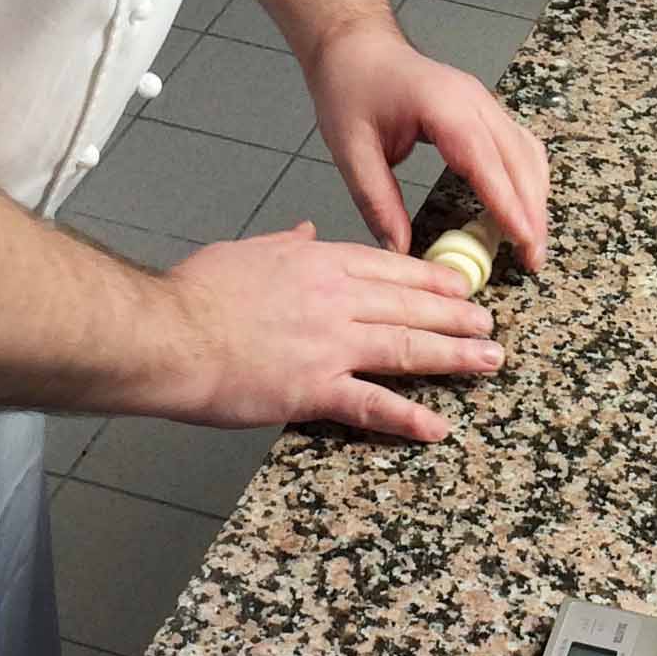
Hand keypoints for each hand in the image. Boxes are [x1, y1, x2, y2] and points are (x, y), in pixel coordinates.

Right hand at [162, 223, 500, 440]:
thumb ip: (286, 242)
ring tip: (487, 360)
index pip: (391, 267)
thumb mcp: (246, 250)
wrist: (167, 334)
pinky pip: (372, 404)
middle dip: (457, 315)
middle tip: (489, 325)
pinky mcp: (314, 389)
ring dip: (453, 356)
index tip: (461, 286)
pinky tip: (436, 426)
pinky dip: (408, 417)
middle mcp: (336, 300)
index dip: (433, 279)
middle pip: (411, 306)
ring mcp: (330, 345)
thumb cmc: (195, 294)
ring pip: (407, 348)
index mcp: (319, 261)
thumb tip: (307, 229)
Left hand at [304, 13, 549, 268]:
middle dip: (532, 211)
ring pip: (527, 152)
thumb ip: (376, 201)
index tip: (524, 240)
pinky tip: (524, 207)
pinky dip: (527, 179)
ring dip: (535, 196)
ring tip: (531, 243)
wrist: (356, 46)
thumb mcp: (350, 149)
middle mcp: (474, 101)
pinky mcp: (484, 110)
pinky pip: (519, 145)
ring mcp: (484, 102)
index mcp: (442, 106)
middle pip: (519, 158)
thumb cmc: (350, 89)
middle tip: (534, 260)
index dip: (508, 202)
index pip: (485, 159)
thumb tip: (400, 251)